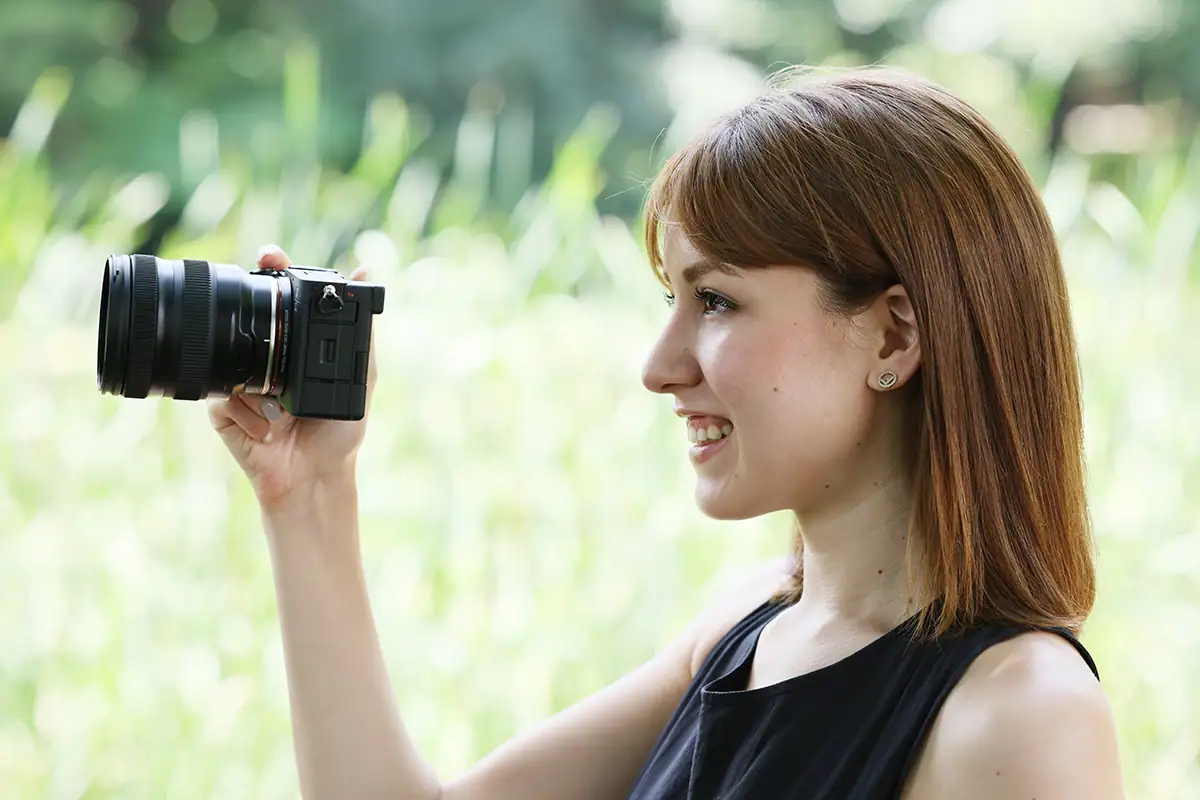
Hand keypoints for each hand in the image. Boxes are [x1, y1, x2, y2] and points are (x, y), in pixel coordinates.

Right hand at [208, 244, 377, 510]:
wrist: (313, 477)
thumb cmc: (339, 432)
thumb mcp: (359, 377)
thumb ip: (361, 330)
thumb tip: (369, 272)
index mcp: (295, 348)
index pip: (280, 302)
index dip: (273, 273)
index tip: (272, 255)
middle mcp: (265, 360)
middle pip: (248, 321)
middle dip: (246, 304)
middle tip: (257, 285)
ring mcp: (240, 383)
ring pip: (235, 362)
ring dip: (262, 387)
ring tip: (285, 411)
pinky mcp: (222, 410)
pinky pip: (225, 397)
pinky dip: (250, 414)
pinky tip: (270, 431)